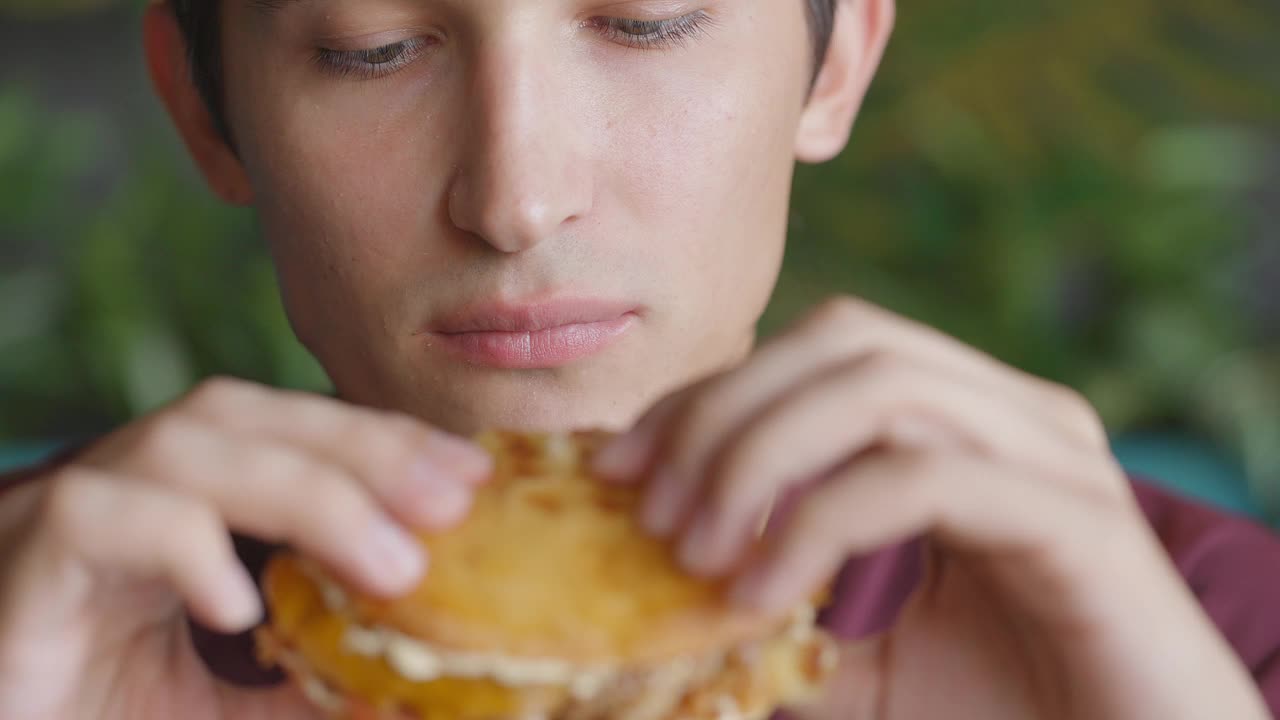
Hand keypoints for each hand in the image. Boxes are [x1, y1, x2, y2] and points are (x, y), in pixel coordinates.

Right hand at [0, 377, 490, 719]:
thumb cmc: (97, 714)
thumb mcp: (228, 709)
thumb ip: (310, 688)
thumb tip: (416, 695)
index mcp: (180, 502)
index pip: (289, 434)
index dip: (382, 439)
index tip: (475, 473)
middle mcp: (126, 487)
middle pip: (246, 416)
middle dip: (360, 448)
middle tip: (454, 502)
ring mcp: (69, 514)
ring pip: (183, 449)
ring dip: (302, 491)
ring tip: (390, 565)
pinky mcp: (25, 561)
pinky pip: (97, 517)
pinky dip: (180, 544)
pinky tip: (238, 607)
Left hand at [595, 297, 1268, 719]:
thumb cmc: (1005, 710)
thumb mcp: (864, 655)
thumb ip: (782, 610)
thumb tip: (658, 598)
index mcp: (967, 421)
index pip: (819, 349)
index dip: (709, 392)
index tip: (616, 463)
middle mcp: (1015, 412)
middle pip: (845, 337)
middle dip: (722, 413)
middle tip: (645, 509)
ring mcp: (1054, 456)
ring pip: (881, 386)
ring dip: (759, 458)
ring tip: (694, 552)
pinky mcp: (1079, 521)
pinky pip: (924, 478)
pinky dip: (821, 522)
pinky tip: (764, 591)